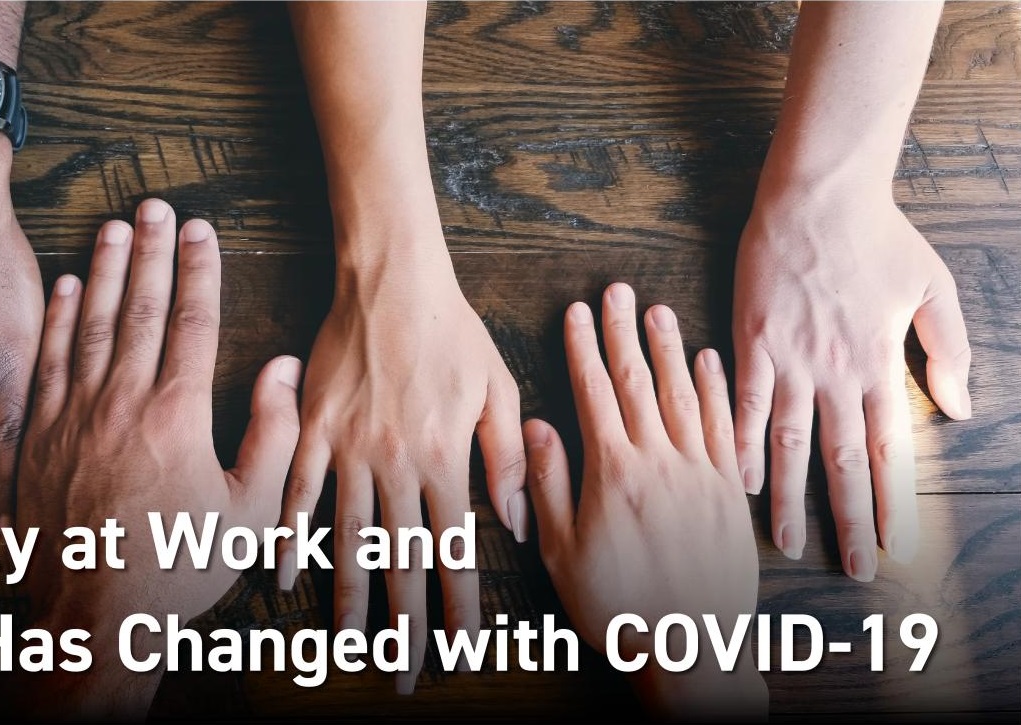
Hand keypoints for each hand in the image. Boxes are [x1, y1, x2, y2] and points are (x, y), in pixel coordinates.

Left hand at [15, 202, 301, 718]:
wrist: (96, 615)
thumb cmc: (180, 567)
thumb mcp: (249, 509)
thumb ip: (273, 434)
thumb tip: (282, 369)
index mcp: (177, 416)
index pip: (191, 323)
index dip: (199, 270)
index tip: (201, 229)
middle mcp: (122, 404)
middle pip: (138, 309)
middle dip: (150, 252)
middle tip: (155, 205)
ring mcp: (74, 418)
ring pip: (89, 326)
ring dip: (102, 271)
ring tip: (112, 226)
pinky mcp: (39, 439)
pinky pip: (45, 364)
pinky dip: (55, 321)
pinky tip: (63, 287)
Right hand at [275, 240, 524, 693]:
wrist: (392, 279)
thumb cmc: (453, 331)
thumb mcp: (498, 388)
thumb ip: (507, 459)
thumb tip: (519, 524)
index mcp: (445, 458)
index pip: (455, 550)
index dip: (458, 606)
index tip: (461, 650)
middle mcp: (397, 463)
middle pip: (401, 559)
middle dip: (405, 624)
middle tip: (403, 674)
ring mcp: (349, 448)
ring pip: (348, 538)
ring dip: (348, 597)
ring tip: (348, 646)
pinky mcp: (314, 429)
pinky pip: (298, 493)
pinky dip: (288, 537)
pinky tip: (282, 577)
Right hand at [526, 283, 765, 719]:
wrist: (690, 650)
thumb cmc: (617, 608)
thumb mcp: (563, 552)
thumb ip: (549, 485)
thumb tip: (536, 427)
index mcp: (614, 474)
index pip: (595, 394)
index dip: (583, 349)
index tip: (577, 312)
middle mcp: (660, 463)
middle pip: (638, 383)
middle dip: (623, 333)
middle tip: (618, 290)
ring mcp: (701, 475)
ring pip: (683, 396)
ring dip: (669, 349)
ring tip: (658, 311)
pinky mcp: (729, 494)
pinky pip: (725, 428)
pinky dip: (716, 390)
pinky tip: (709, 361)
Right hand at [733, 185, 970, 579]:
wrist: (817, 196)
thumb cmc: (878, 237)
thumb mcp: (934, 288)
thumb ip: (947, 351)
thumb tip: (961, 409)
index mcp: (879, 364)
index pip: (888, 449)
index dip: (893, 502)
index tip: (896, 546)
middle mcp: (835, 372)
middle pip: (841, 461)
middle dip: (849, 519)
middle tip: (853, 568)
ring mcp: (789, 359)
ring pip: (790, 443)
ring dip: (789, 498)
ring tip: (786, 543)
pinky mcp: (751, 342)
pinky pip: (745, 404)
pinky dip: (742, 444)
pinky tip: (739, 479)